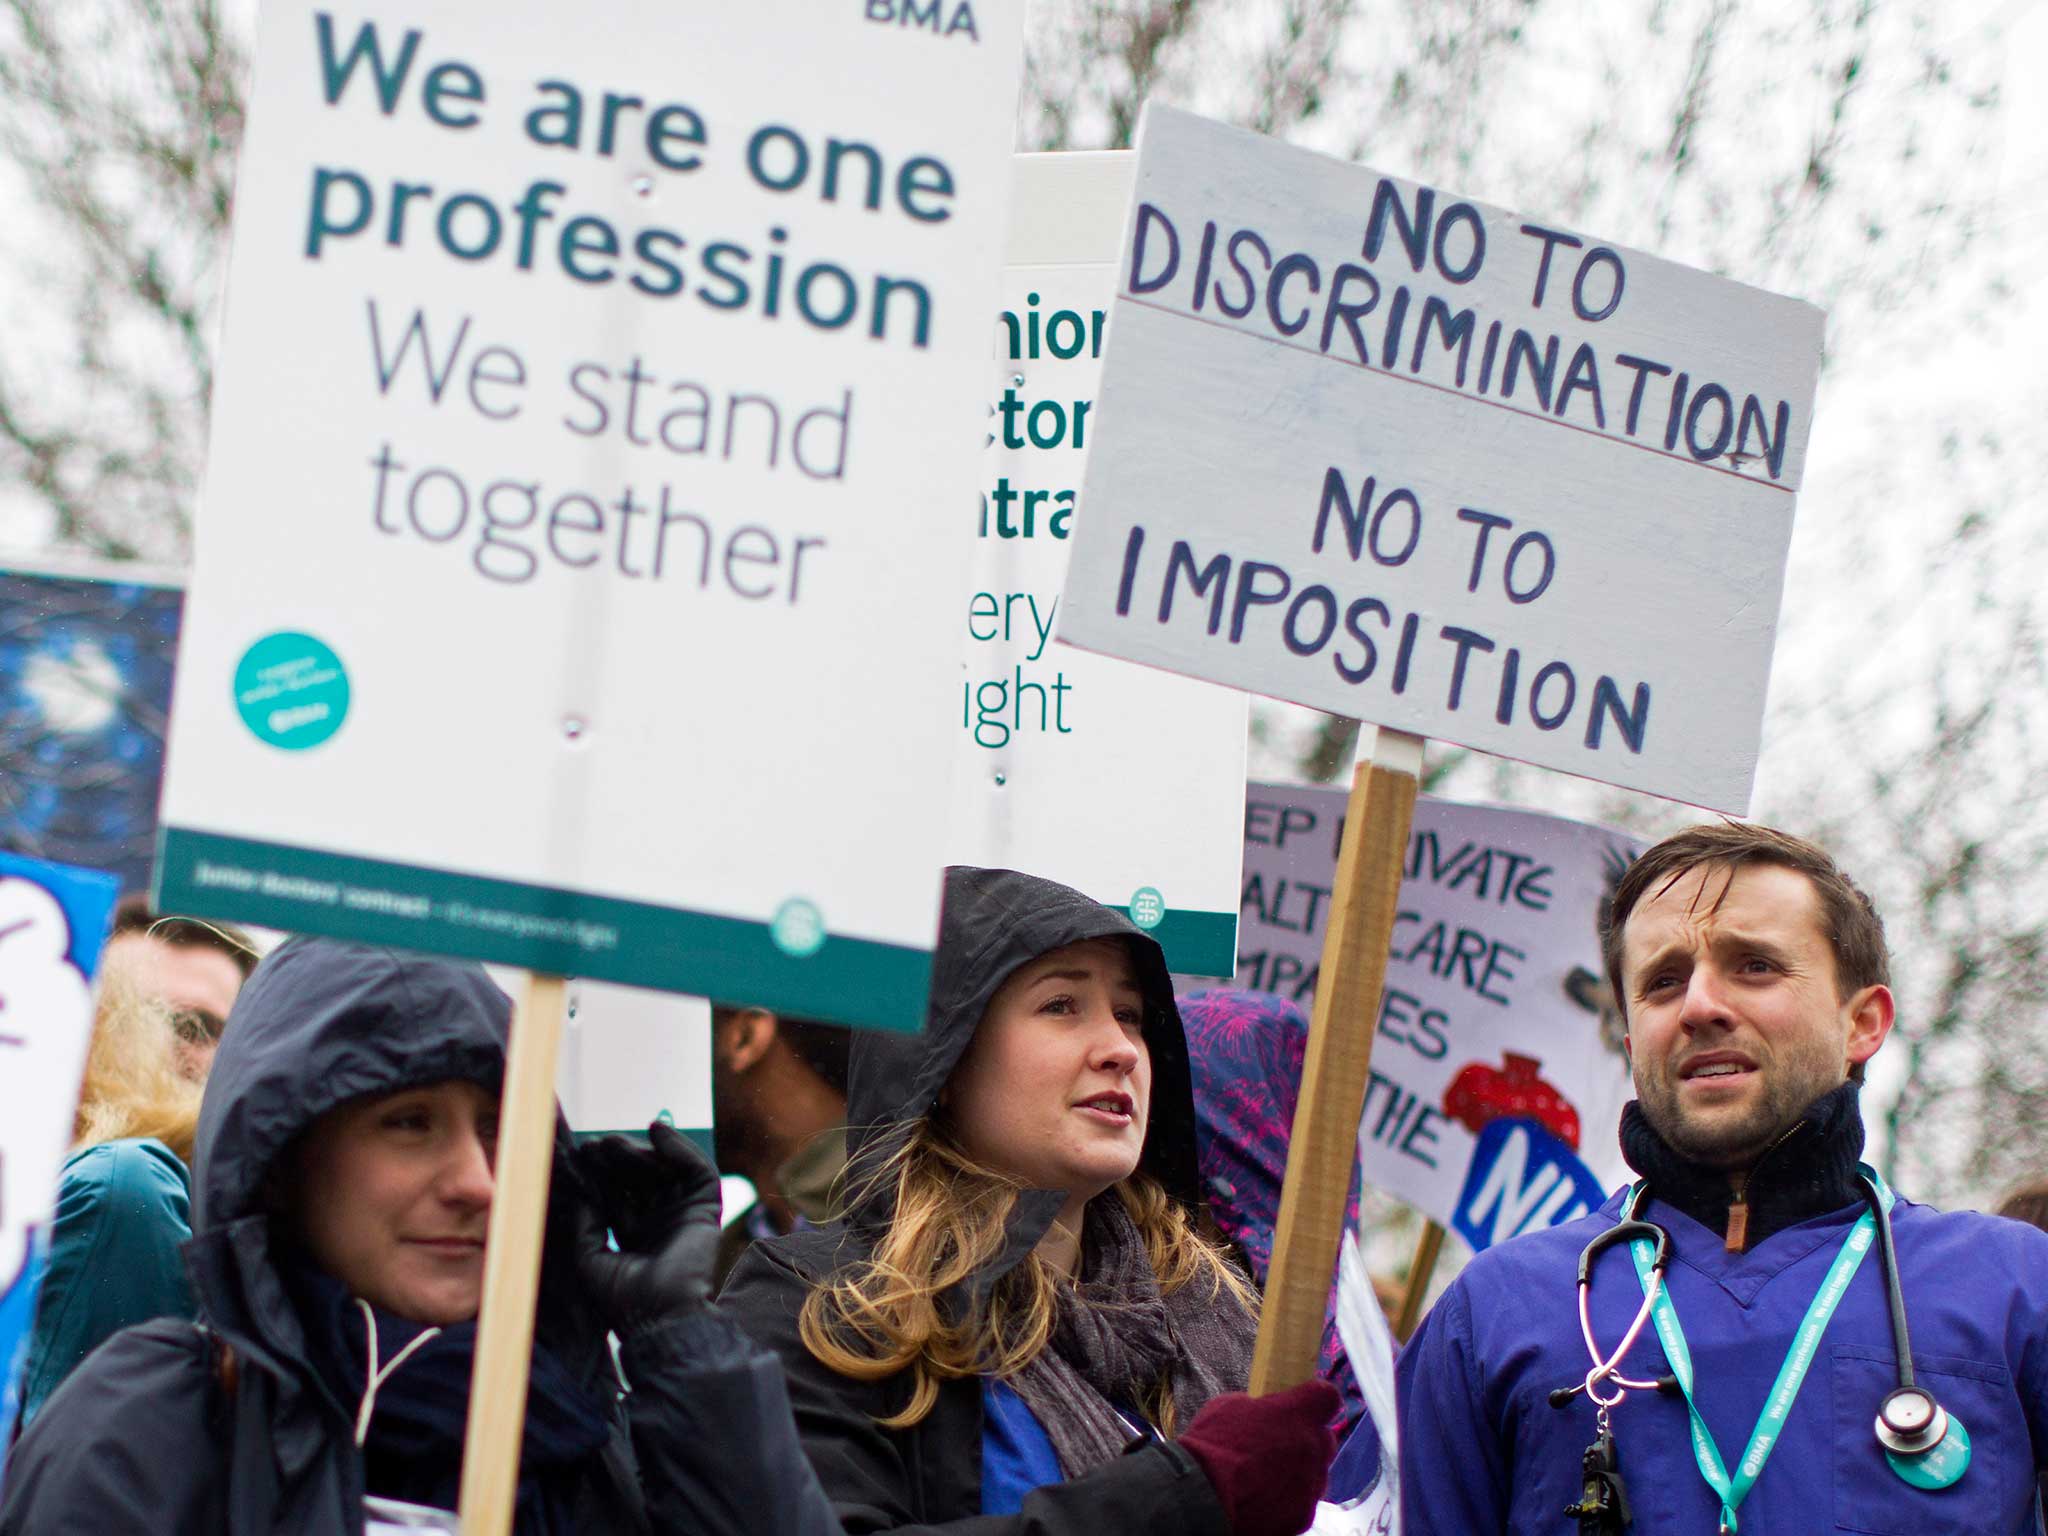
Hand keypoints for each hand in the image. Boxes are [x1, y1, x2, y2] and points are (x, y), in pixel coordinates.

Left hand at [570, 1121, 723, 1334]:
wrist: (660, 1318)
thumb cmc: (624, 1300)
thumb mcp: (590, 1259)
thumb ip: (586, 1225)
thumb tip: (582, 1193)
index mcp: (635, 1238)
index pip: (619, 1196)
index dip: (601, 1175)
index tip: (582, 1155)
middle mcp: (660, 1223)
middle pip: (640, 1179)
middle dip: (618, 1160)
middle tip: (596, 1145)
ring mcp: (684, 1215)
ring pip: (664, 1171)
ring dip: (641, 1151)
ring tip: (614, 1142)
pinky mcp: (706, 1209)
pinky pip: (698, 1170)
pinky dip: (680, 1147)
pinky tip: (657, 1131)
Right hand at [1176, 1379, 1339, 1535]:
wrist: (1204, 1496)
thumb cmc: (1213, 1445)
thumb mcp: (1232, 1407)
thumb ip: (1260, 1409)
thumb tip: (1265, 1414)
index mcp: (1297, 1413)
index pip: (1327, 1397)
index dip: (1316, 1401)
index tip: (1304, 1404)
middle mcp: (1313, 1447)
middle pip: (1324, 1438)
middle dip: (1307, 1439)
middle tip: (1279, 1444)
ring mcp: (1311, 1484)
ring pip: (1316, 1473)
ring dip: (1299, 1471)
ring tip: (1267, 1477)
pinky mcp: (1303, 1515)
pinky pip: (1303, 1502)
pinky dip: (1289, 1500)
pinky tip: (1264, 1499)